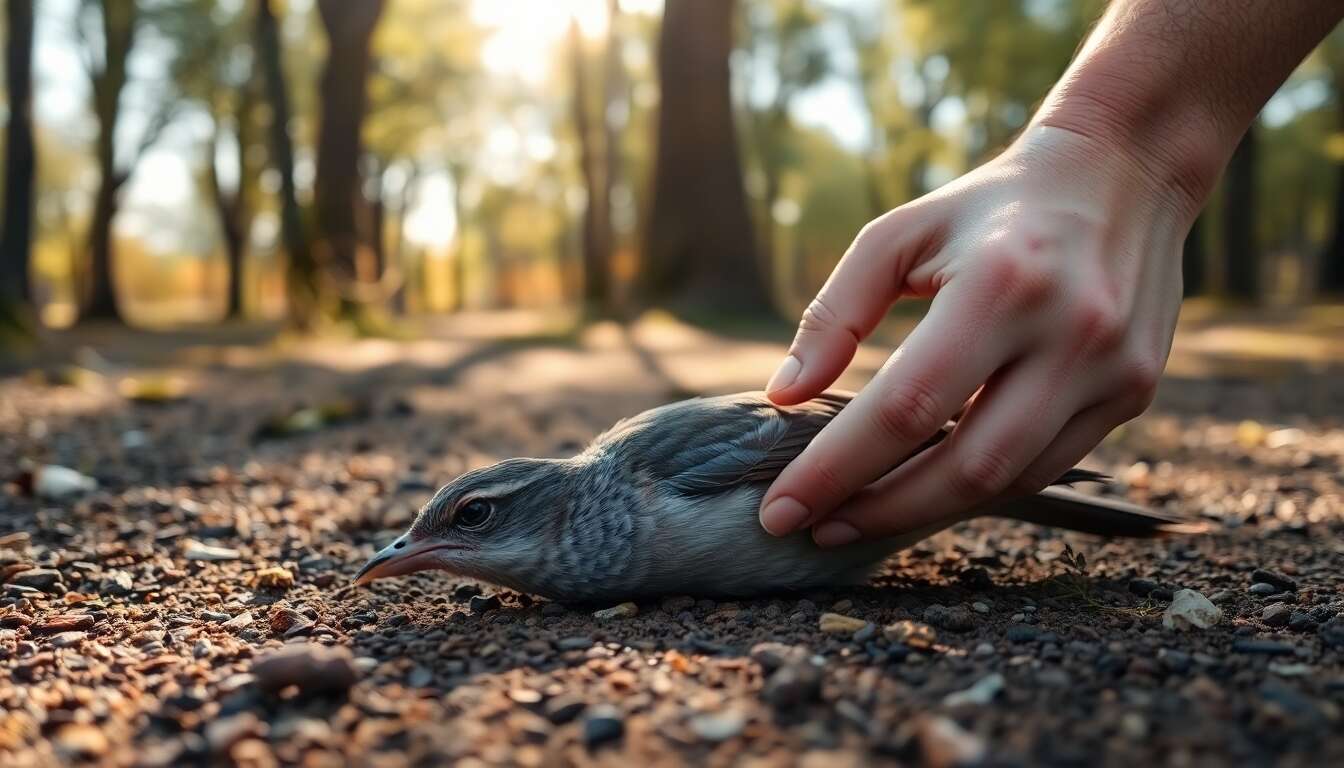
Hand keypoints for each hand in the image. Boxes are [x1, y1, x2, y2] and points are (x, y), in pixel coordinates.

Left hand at [758, 125, 1192, 546]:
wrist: (1121, 172)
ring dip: (928, 512)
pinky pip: (1046, 466)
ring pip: (1009, 482)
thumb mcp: (897, 234)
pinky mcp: (1134, 393)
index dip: (837, 469)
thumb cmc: (989, 205)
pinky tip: (928, 487)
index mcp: (1002, 286)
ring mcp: (1115, 371)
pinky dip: (980, 487)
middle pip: (965, 466)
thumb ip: (834, 314)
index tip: (781, 509)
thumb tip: (785, 397)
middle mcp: (1071, 335)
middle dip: (880, 512)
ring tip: (861, 516)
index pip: (906, 408)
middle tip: (816, 529)